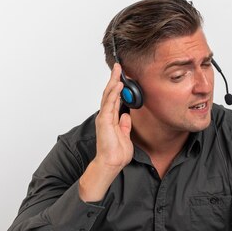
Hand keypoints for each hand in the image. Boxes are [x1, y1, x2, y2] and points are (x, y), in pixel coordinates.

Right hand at [79, 64, 133, 201]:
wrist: (111, 163)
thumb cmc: (116, 153)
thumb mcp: (125, 136)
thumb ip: (125, 125)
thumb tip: (126, 115)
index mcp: (111, 119)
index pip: (114, 99)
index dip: (118, 87)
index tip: (122, 77)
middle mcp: (106, 116)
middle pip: (110, 93)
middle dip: (114, 79)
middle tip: (118, 67)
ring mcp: (104, 118)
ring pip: (108, 95)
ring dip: (113, 82)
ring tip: (118, 71)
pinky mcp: (104, 121)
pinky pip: (110, 104)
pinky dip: (114, 93)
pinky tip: (119, 85)